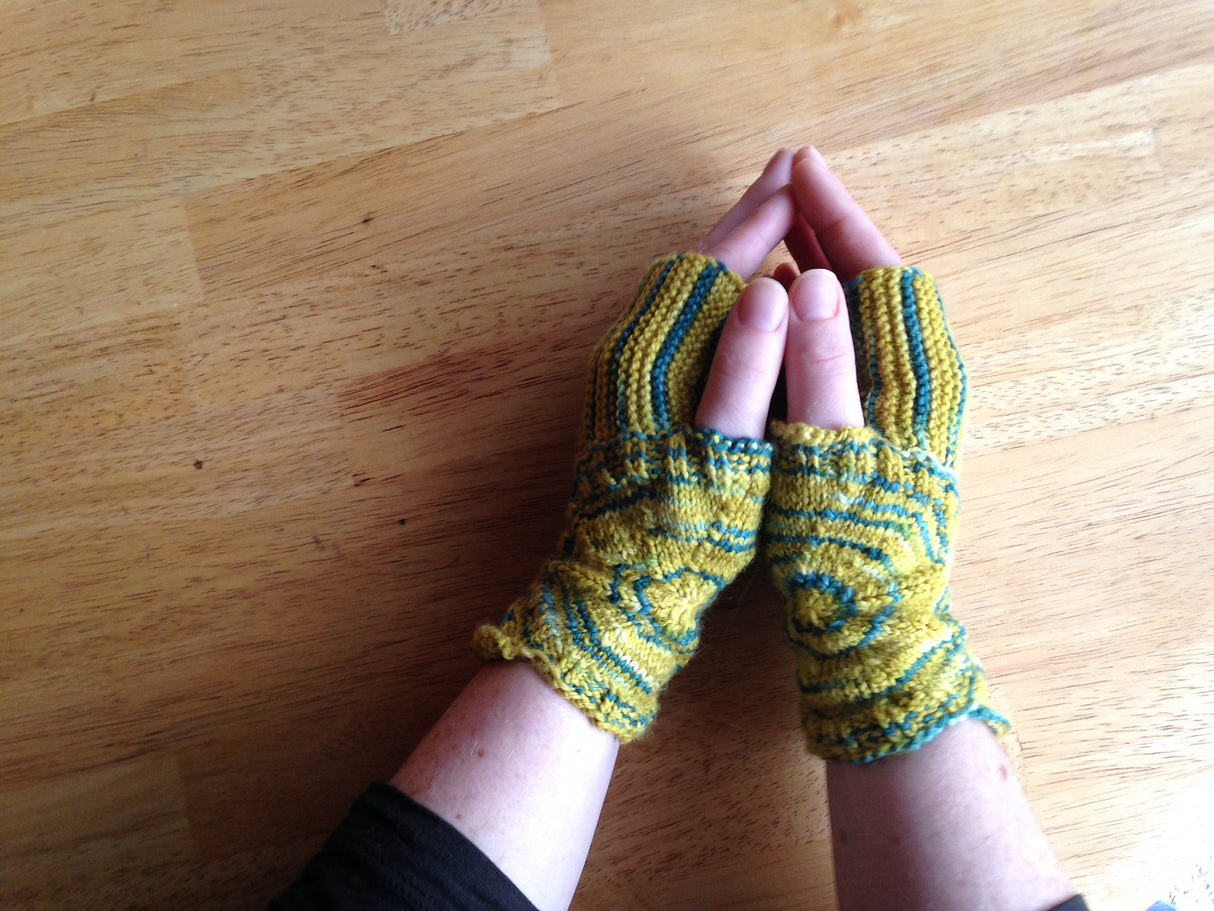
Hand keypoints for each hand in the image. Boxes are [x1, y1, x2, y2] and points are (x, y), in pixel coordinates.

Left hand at [473, 152, 802, 740]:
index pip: (712, 266)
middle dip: (744, 220)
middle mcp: (629, 353)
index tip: (800, 178)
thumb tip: (773, 288)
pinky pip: (679, 323)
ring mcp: (625, 374)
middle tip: (788, 175)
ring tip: (777, 222)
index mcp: (651, 358)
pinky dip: (718, 297)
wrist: (616, 590)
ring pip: (683, 292)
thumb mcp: (724, 455)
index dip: (760, 222)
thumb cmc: (678, 530)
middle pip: (692, 265)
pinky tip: (748, 302)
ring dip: (730, 253)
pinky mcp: (629, 397)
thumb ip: (746, 371)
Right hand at [760, 148, 1005, 761]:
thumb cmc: (848, 549)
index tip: (798, 165)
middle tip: (784, 178)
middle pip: (876, 277)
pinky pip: (850, 340)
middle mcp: (918, 379)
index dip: (835, 214)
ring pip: (863, 308)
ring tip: (778, 224)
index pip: (879, 267)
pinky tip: (782, 303)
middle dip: (829, 226)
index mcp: (914, 379)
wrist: (871, 627)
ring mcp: (903, 400)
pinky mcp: (884, 423)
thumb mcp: (827, 457)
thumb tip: (809, 282)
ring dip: (823, 262)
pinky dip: (817, 308)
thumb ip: (822, 369)